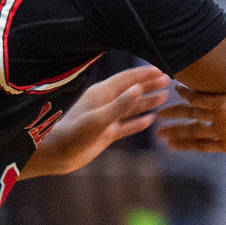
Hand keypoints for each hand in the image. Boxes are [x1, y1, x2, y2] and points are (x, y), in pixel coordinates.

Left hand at [25, 66, 169, 175]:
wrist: (57, 154)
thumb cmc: (74, 134)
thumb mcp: (99, 119)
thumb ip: (120, 104)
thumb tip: (139, 88)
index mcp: (102, 93)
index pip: (127, 79)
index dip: (145, 74)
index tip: (162, 70)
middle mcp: (105, 102)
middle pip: (132, 90)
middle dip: (149, 84)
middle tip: (169, 80)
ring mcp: (107, 118)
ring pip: (131, 106)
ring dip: (147, 101)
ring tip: (165, 96)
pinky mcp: (107, 132)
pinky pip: (127, 124)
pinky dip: (139, 121)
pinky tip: (151, 119)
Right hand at [159, 73, 225, 154]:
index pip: (204, 146)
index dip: (186, 145)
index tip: (173, 146)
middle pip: (193, 133)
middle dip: (174, 133)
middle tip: (157, 133)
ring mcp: (225, 119)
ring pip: (192, 115)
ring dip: (175, 112)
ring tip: (161, 111)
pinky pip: (202, 98)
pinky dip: (189, 93)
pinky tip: (179, 88)